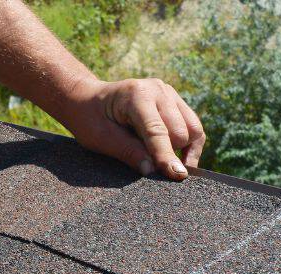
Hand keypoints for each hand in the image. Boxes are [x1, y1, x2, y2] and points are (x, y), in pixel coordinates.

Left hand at [63, 77, 205, 180]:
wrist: (87, 99)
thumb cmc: (90, 119)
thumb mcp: (101, 139)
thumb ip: (128, 152)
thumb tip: (153, 170)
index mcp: (136, 96)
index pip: (158, 131)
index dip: (166, 156)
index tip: (177, 175)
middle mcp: (157, 90)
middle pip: (180, 131)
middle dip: (171, 154)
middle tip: (154, 169)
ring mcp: (168, 93)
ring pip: (193, 129)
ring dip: (184, 150)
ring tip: (168, 165)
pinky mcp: (174, 100)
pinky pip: (193, 126)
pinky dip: (188, 144)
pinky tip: (178, 158)